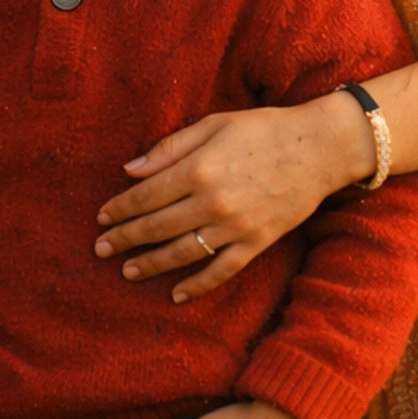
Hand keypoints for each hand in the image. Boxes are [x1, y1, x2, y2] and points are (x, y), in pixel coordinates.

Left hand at [94, 101, 357, 301]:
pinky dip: (196, 285)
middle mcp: (212, 202)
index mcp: (198, 168)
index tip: (101, 218)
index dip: (120, 209)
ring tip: (127, 271)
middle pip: (157, 227)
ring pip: (182, 253)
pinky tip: (176, 294)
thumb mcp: (213, 124)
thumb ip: (169, 147)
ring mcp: (235, 227)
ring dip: (151, 264)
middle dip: (125, 238)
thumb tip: (130, 169)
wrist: (317, 149)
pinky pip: (220, 271)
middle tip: (100, 249)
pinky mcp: (255, 244)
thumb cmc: (261, 129)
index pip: (146, 195)